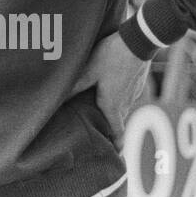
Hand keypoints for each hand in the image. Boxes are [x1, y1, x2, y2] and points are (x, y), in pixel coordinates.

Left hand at [72, 34, 150, 150]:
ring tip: (99, 110)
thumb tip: (57, 99)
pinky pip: (126, 95)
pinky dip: (118, 97)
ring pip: (121, 107)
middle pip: (116, 120)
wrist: (138, 40)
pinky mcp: (136, 82)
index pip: (116, 131)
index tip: (116, 155)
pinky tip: (109, 88)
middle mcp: (125, 102)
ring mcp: (133, 92)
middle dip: (109, 128)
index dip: (116, 144)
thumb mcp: (88, 70)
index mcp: (113, 104)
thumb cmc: (111, 56)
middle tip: (98, 132)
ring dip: (112, 111)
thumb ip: (74, 86)